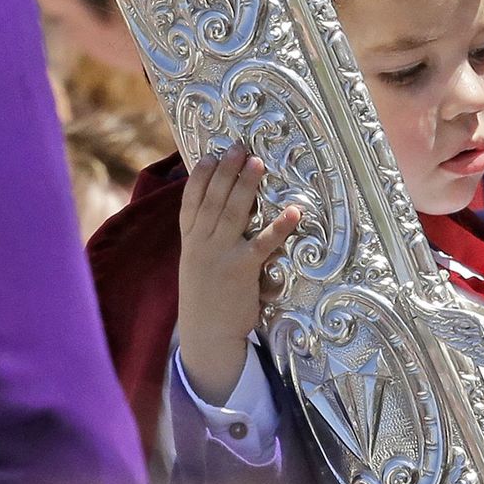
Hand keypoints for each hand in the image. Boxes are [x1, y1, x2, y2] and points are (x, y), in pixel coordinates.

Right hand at [177, 145, 299, 404]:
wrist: (207, 334)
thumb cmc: (207, 297)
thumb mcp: (196, 264)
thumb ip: (203, 239)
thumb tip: (214, 214)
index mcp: (190, 241)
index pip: (191, 202)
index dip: (200, 177)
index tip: (211, 155)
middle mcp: (202, 243)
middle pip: (213, 199)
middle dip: (227, 171)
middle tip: (239, 148)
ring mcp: (220, 255)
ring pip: (232, 212)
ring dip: (245, 185)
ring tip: (257, 162)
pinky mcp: (242, 270)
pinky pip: (263, 243)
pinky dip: (279, 226)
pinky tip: (292, 211)